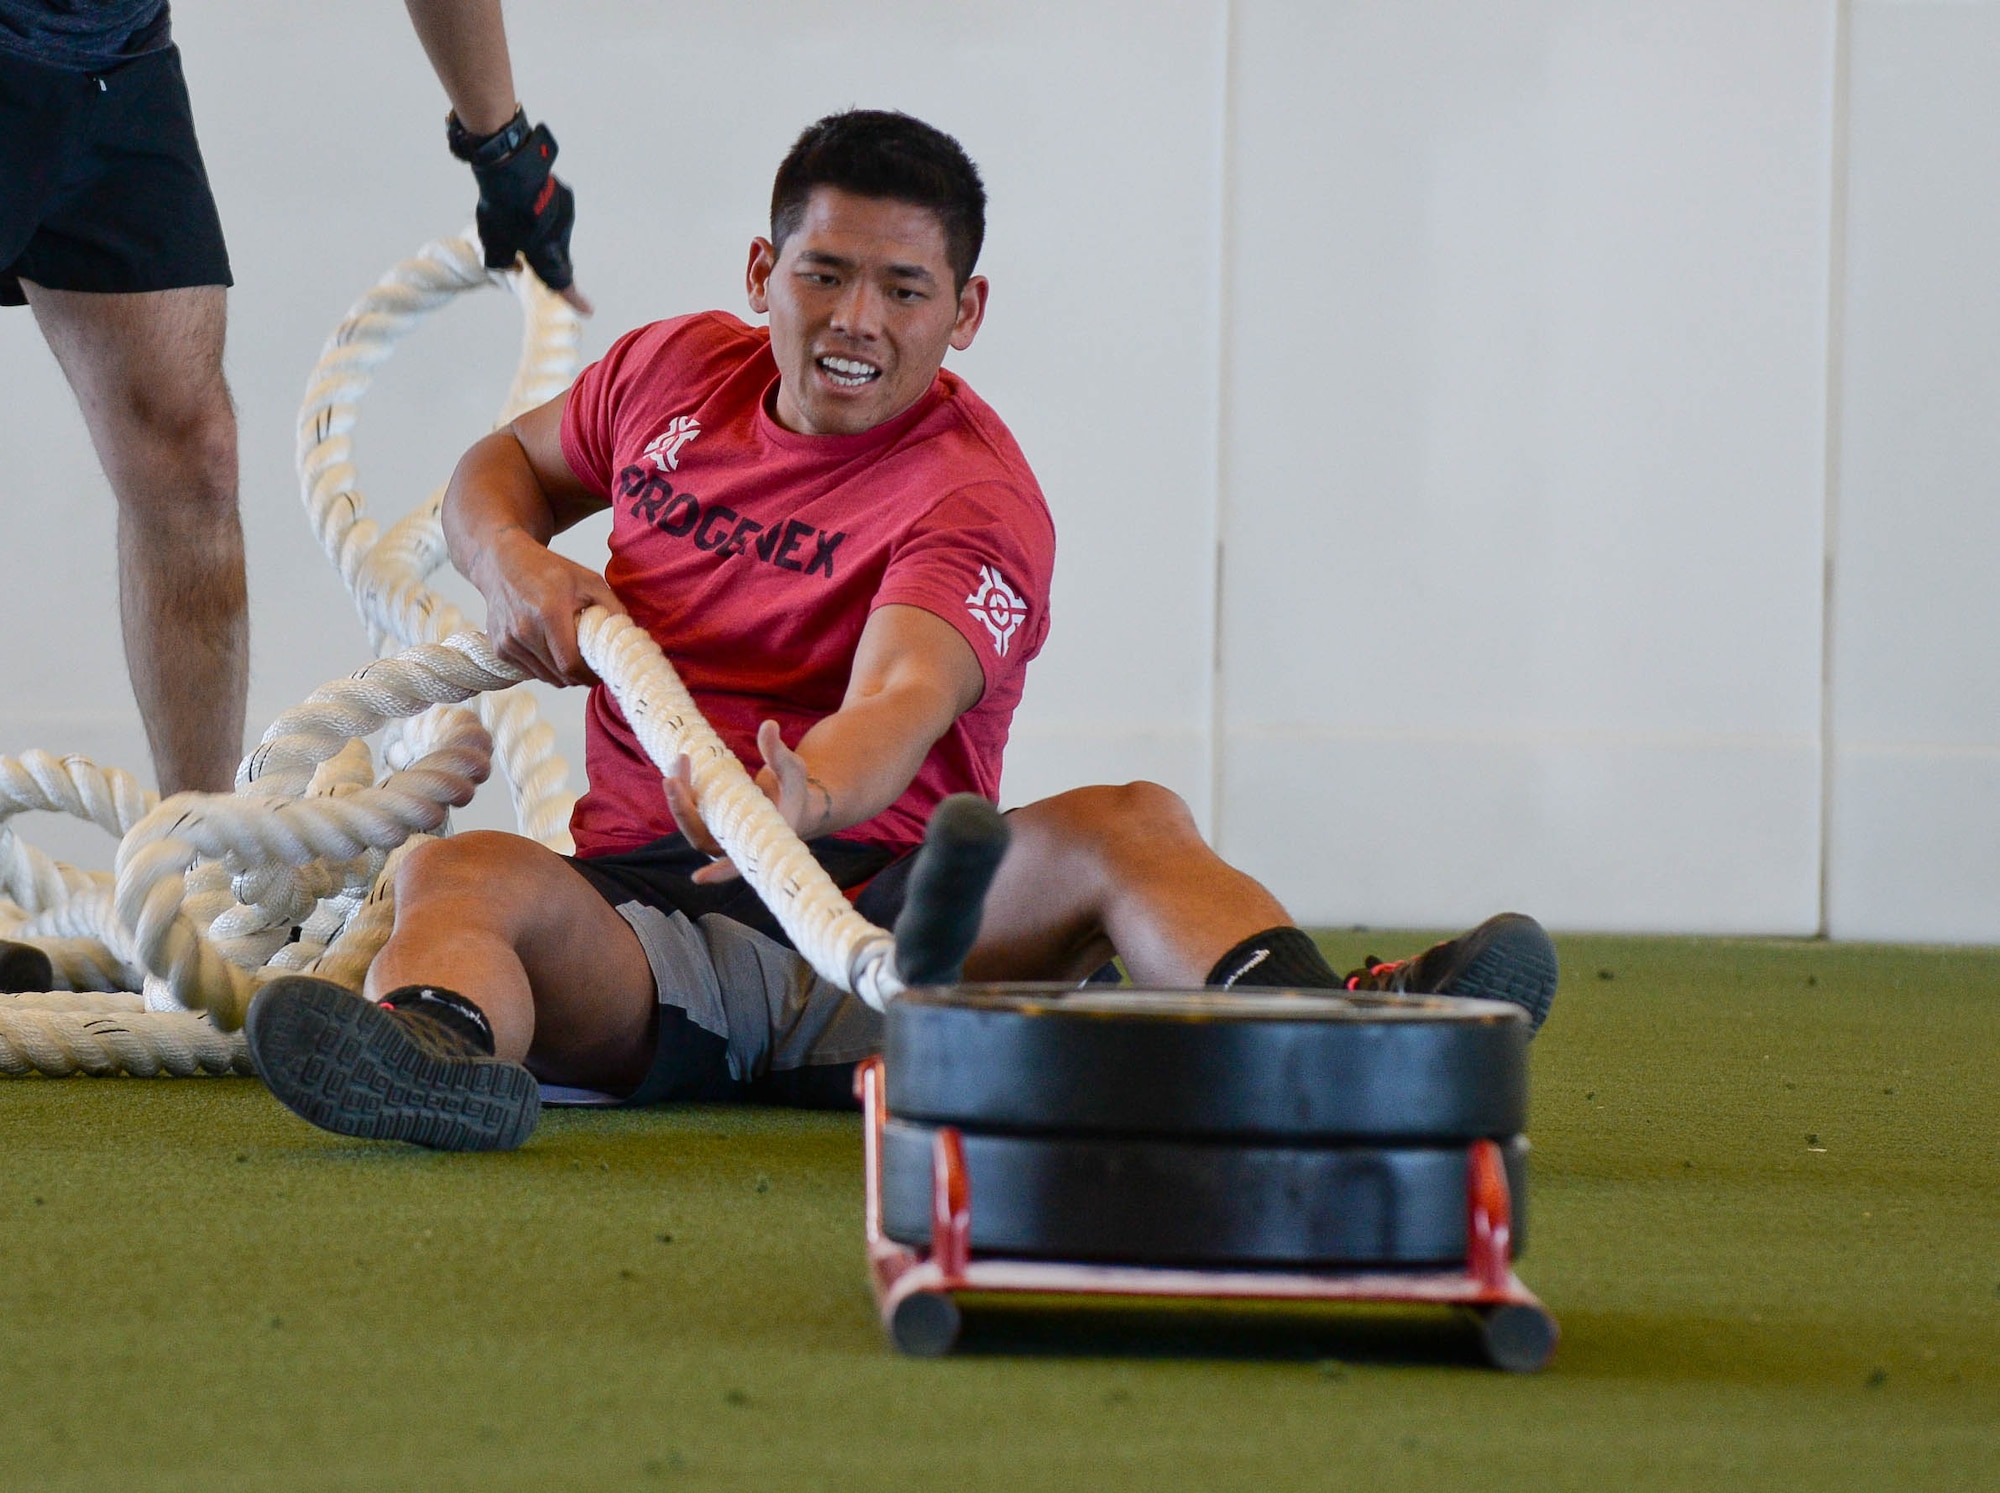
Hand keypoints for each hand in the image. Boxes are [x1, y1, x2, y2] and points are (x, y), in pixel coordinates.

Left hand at [467, 118, 592, 314]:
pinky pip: (554, 210)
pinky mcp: (564, 194)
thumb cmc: (502, 210)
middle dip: (546, 259)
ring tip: (513, 215)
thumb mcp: (492, 243)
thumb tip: (513, 266)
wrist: (511, 167)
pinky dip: (542, 211)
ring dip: (540, 230)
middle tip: (527, 253)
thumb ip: (502, 261)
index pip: (561, 283)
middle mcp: (562, 236)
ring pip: (555, 230)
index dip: (574, 299)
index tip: (589, 311)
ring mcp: (566, 214)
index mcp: (546, 254)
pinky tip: (523, 199)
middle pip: (557, 255)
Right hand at [473, 528, 624, 684]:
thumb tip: (630, 637)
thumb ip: (612, 608)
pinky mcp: (499, 648)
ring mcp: (508, 642)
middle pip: (559, 675)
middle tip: (592, 666)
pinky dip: (544, 668)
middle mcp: (524, 631)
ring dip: (562, 674)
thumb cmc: (548, 570)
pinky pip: (530, 672)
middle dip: (580, 676)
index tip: (602, 673)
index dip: (590, 676)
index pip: (571, 664)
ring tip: (571, 653)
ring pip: (545, 677)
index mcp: (548, 613)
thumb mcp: (588, 580)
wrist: (503, 562)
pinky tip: (550, 648)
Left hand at [664, 721, 830, 885]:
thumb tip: (767, 725)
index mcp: (759, 842)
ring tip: (681, 758)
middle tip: (672, 779)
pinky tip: (682, 762)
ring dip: (679, 796)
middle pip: (700, 837)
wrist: (791, 801)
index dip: (719, 873)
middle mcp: (733, 844)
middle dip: (683, 810)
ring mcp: (718, 833)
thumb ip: (778, 753)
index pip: (736, 863)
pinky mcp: (709, 819)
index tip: (698, 878)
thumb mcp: (793, 771)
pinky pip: (690, 809)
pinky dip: (683, 788)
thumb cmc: (795, 791)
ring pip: (691, 822)